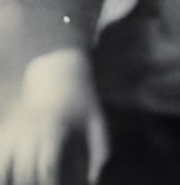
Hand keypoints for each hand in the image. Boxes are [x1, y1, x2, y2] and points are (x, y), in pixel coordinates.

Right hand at [0, 49, 107, 184]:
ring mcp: (11, 134)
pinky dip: (1, 173)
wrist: (56, 75)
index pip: (47, 166)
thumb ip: (100, 150)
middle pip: (23, 173)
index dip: (51, 184)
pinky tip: (10, 178)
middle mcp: (29, 133)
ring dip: (11, 182)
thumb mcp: (96, 121)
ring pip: (2, 169)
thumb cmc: (80, 103)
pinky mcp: (2, 135)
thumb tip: (94, 180)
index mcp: (54, 130)